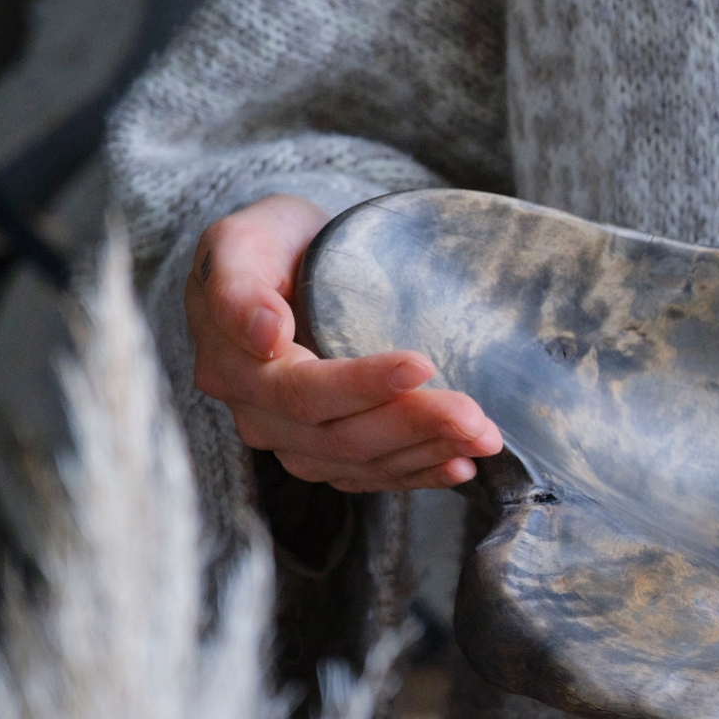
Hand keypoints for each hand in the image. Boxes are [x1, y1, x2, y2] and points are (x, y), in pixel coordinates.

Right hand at [187, 194, 501, 491]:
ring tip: (484, 438)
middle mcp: (258, 416)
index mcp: (234, 367)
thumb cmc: (264, 245)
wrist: (281, 263)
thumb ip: (237, 288)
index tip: (423, 364)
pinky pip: (370, 475)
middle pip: (340, 436)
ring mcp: (291, 441)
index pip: (303, 391)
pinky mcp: (324, 453)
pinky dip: (419, 473)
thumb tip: (267, 337)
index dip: (363, 385)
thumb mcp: (238, 243)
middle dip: (413, 426)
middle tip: (474, 415)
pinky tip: (461, 466)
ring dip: (427, 453)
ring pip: (361, 462)